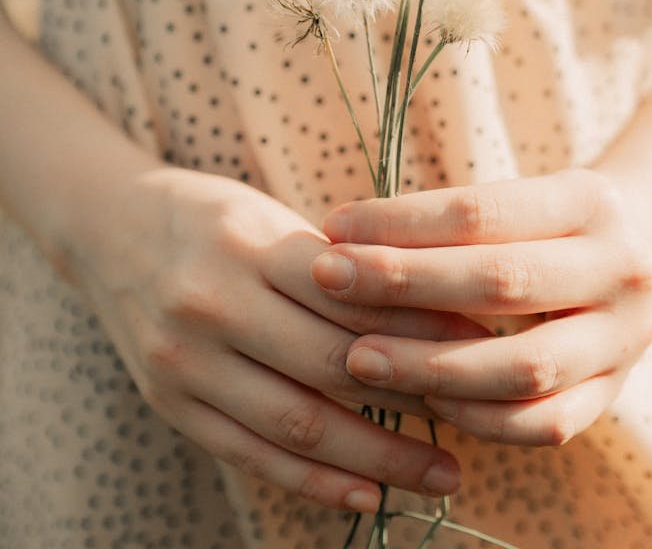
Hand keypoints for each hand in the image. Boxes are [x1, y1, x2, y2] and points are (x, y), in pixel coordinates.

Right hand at [69, 167, 486, 511]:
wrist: (107, 228)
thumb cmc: (210, 218)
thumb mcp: (269, 219)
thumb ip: (334, 269)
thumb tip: (432, 316)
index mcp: (247, 245)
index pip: (352, 297)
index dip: (422, 326)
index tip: (482, 345)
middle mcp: (211, 304)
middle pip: (333, 366)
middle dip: (415, 399)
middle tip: (477, 418)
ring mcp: (184, 362)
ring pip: (297, 424)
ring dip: (378, 457)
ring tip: (439, 473)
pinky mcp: (170, 405)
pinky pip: (250, 455)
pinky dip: (313, 483)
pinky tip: (367, 495)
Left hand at [312, 169, 651, 446]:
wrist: (634, 254)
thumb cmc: (542, 222)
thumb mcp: (514, 199)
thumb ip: (443, 220)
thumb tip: (340, 236)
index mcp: (590, 202)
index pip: (481, 212)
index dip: (401, 222)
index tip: (334, 227)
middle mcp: (621, 268)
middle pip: (500, 281)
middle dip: (404, 284)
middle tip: (330, 281)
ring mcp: (625, 339)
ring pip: (523, 366)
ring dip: (430, 365)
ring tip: (359, 358)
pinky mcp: (614, 393)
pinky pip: (544, 423)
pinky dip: (479, 417)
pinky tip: (424, 402)